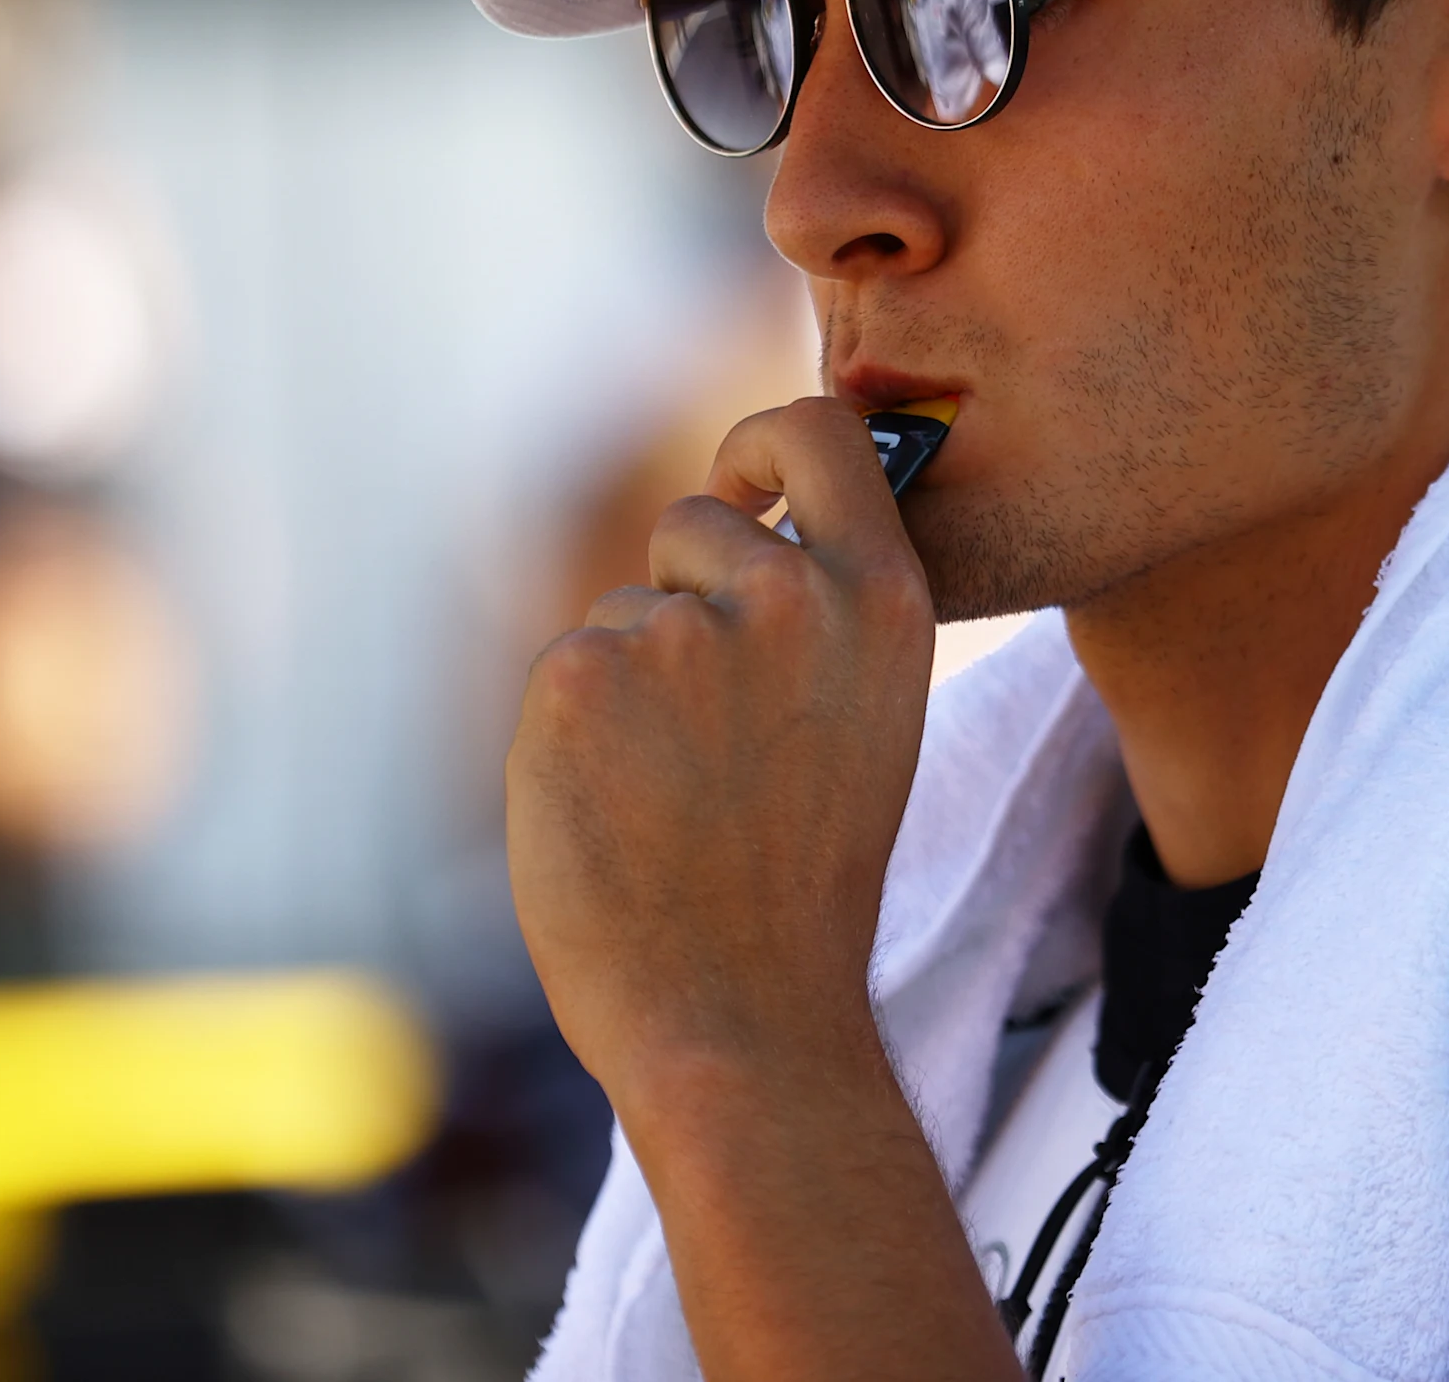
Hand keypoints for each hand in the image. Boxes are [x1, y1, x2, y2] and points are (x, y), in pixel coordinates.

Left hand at [508, 392, 934, 1105]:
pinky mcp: (577, 674)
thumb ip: (816, 618)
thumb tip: (736, 526)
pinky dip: (571, 736)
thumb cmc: (802, 887)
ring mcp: (678, 629)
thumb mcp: (863, 720)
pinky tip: (616, 814)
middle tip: (705, 733)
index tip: (740, 490)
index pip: (820, 431)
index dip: (763, 445)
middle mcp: (787, 592)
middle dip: (680, 596)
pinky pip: (566, 670)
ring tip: (672, 800)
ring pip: (624, 614)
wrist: (738, 1018)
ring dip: (630, 684)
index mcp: (883, 597)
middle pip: (696, 523)